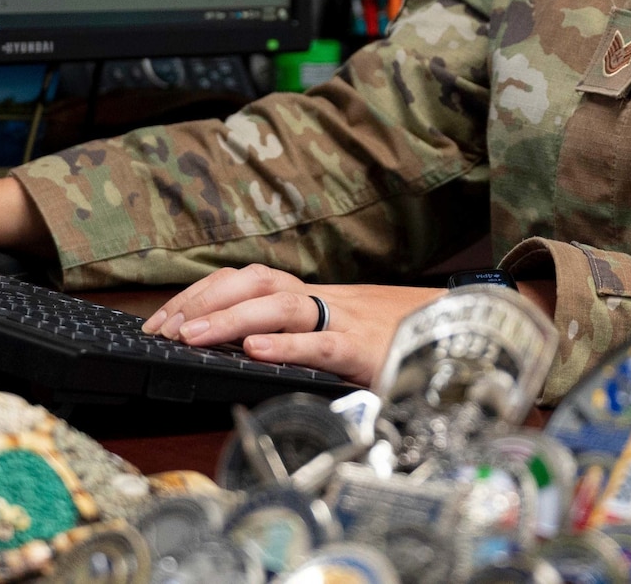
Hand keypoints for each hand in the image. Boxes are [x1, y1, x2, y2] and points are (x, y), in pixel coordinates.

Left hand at [143, 264, 442, 386]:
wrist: (466, 335)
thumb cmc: (401, 339)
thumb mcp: (341, 334)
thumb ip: (300, 336)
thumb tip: (244, 347)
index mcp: (314, 297)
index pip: (247, 280)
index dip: (201, 294)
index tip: (163, 318)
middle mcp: (325, 300)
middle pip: (256, 280)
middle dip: (204, 301)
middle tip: (164, 328)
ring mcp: (346, 322)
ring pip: (283, 304)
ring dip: (231, 318)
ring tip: (194, 336)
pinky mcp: (366, 351)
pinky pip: (322, 343)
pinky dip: (287, 344)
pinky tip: (257, 350)